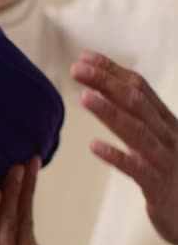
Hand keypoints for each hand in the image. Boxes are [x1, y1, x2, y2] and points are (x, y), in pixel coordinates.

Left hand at [71, 50, 177, 244]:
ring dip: (109, 112)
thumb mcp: (156, 138)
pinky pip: (136, 169)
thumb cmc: (170, 171)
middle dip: (105, 82)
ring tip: (84, 97)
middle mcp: (166, 134)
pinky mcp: (158, 187)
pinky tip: (94, 146)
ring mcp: (164, 160)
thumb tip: (100, 91)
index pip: (138, 87)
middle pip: (135, 101)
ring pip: (136, 130)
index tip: (84, 57)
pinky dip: (116, 156)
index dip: (111, 70)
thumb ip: (134, 116)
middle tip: (76, 69)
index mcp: (164, 121)